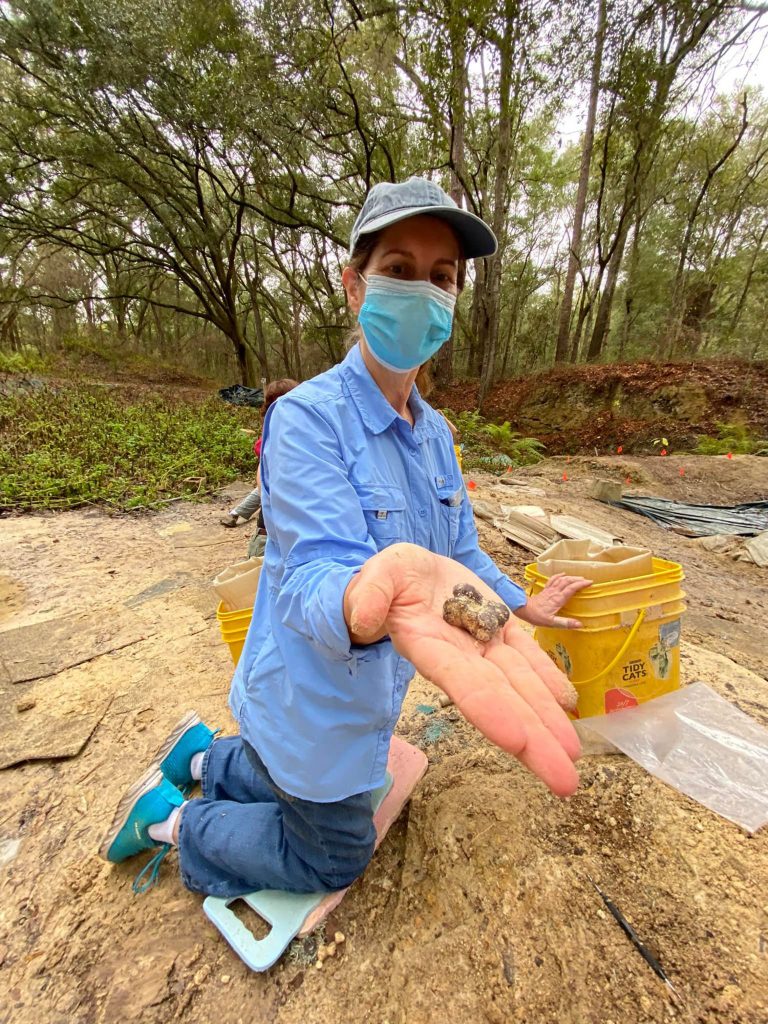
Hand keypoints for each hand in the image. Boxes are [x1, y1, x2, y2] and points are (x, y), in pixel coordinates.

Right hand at [344, 544, 580, 796]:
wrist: (408, 572)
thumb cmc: (386, 579)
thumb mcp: (375, 575)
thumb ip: (369, 594)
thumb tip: (361, 618)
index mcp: (428, 645)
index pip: (462, 683)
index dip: (489, 709)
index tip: (516, 740)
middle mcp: (461, 655)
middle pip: (502, 700)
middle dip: (534, 740)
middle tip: (565, 781)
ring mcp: (483, 643)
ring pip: (520, 684)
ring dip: (547, 719)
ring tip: (573, 754)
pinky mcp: (500, 626)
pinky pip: (527, 655)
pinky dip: (547, 678)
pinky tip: (567, 702)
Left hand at [514, 573, 591, 628]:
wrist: (523, 609)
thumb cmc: (537, 616)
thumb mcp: (552, 623)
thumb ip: (566, 623)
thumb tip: (580, 625)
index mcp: (558, 599)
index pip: (572, 588)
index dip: (581, 584)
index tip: (590, 582)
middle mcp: (555, 592)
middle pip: (568, 581)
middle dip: (578, 579)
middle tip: (587, 580)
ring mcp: (550, 590)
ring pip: (561, 579)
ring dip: (570, 577)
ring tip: (578, 577)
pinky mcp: (545, 590)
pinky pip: (553, 580)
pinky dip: (559, 576)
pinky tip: (563, 574)